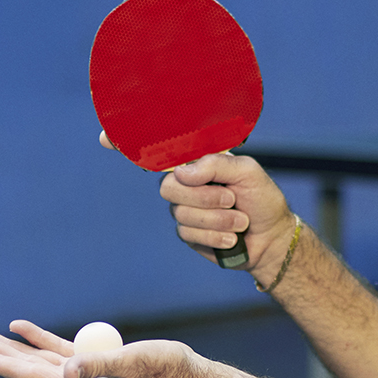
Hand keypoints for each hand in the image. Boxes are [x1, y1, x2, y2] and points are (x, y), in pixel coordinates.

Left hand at [0, 320, 226, 377]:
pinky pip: (60, 352)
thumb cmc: (171, 371)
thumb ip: (100, 364)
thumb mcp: (136, 362)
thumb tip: (65, 371)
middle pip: (30, 370)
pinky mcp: (97, 367)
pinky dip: (41, 339)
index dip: (4, 366)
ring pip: (40, 361)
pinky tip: (23, 329)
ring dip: (14, 347)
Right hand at [98, 129, 296, 272]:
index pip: (160, 148)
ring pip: (180, 211)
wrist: (271, 238)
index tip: (106, 138)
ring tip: (241, 220)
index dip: (129, 142)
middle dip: (204, 195)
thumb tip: (182, 171)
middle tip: (232, 198)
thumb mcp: (247, 172)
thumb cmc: (262, 199)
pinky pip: (188, 232)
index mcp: (199, 160)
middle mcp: (186, 181)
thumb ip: (215, 164)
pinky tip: (232, 237)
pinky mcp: (187, 232)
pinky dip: (215, 235)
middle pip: (168, 185)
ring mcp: (184, 207)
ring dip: (217, 218)